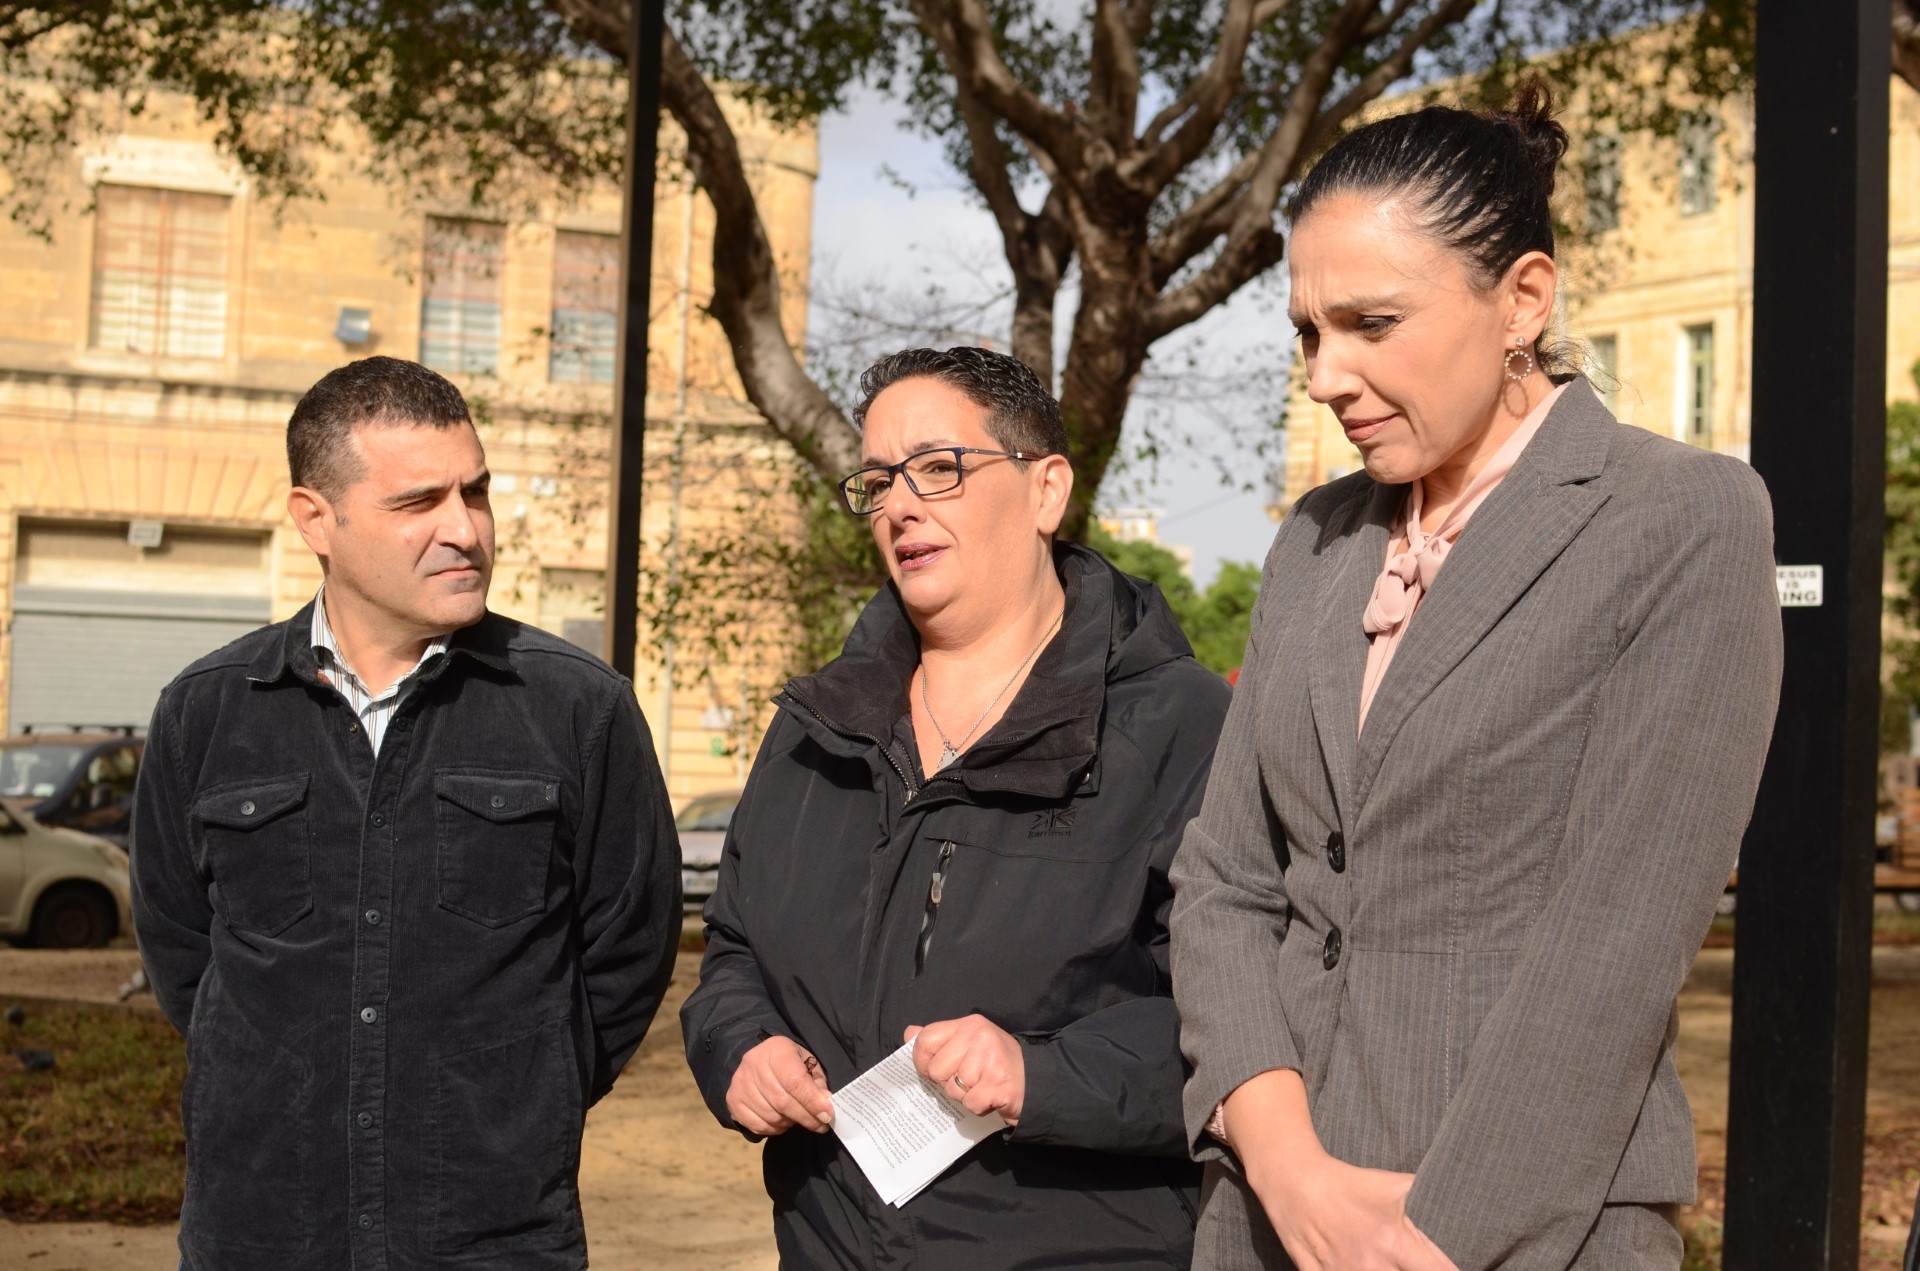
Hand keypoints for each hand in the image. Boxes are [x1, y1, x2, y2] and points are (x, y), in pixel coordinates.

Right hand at [726, 1036, 832, 1135]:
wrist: (760, 1059)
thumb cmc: (790, 1062)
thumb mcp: (808, 1064)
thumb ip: (817, 1085)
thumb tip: (825, 1108)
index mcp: (776, 1050)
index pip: (794, 1081)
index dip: (812, 1101)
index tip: (827, 1115)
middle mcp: (753, 1064)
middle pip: (782, 1101)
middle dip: (806, 1117)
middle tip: (821, 1124)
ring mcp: (740, 1084)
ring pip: (771, 1116)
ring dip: (791, 1123)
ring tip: (800, 1118)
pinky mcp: (733, 1100)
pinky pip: (758, 1125)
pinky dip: (775, 1129)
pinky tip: (784, 1121)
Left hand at [903, 1015, 1024, 1124]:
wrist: (1037, 1082)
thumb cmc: (996, 1064)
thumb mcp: (969, 1043)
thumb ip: (939, 1039)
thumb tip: (909, 1033)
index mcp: (969, 1025)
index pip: (926, 1040)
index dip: (922, 1061)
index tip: (933, 1071)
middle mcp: (980, 1037)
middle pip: (936, 1070)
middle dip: (947, 1083)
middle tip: (968, 1080)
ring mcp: (991, 1060)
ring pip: (952, 1090)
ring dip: (964, 1096)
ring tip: (981, 1087)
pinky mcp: (999, 1085)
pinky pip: (970, 1103)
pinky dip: (978, 1107)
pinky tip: (990, 1097)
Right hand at [1222, 1069, 1456, 1270]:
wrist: (1294, 1181)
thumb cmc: (1346, 1183)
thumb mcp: (1391, 1184)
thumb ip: (1426, 1194)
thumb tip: (1459, 1192)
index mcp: (1394, 1242)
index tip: (1461, 1269)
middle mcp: (1372, 1265)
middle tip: (1417, 1267)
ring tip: (1387, 1267)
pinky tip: (1360, 1270)